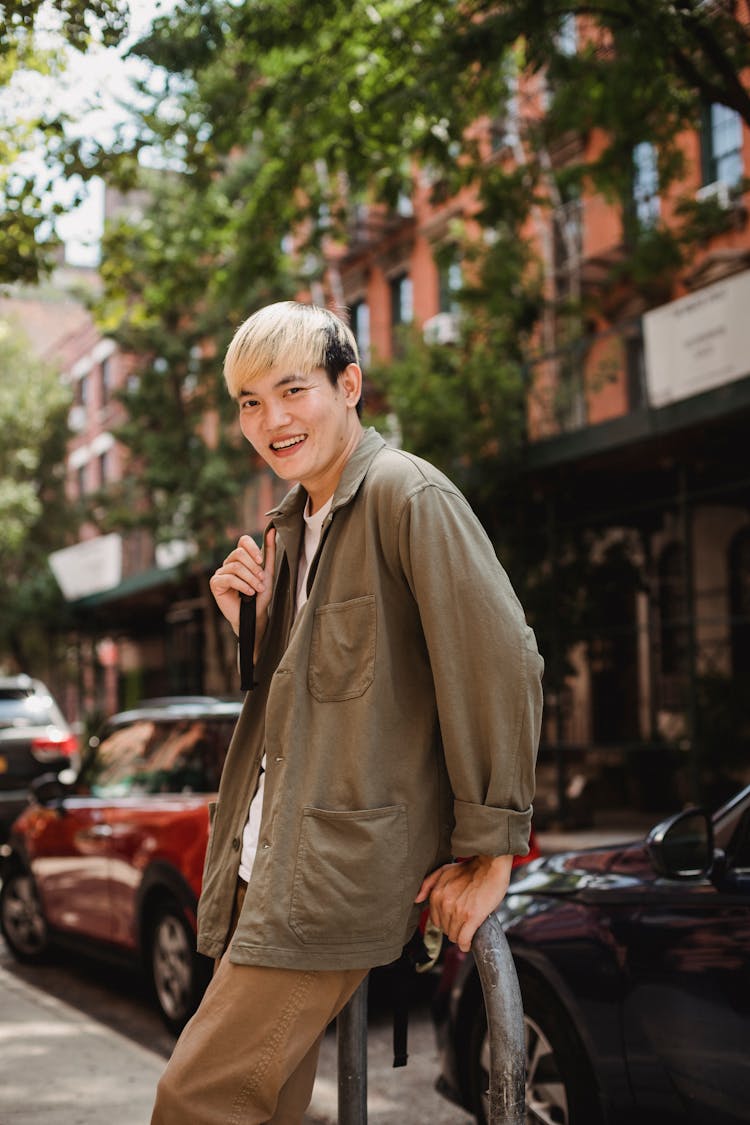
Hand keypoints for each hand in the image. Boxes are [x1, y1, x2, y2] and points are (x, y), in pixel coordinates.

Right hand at [209, 527, 276, 642]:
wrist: (254, 615)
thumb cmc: (260, 595)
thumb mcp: (268, 572)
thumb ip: (269, 552)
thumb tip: (272, 530)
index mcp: (241, 558)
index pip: (243, 541)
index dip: (252, 548)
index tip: (261, 561)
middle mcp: (229, 562)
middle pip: (239, 553)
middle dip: (253, 567)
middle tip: (261, 580)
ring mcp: (220, 572)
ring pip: (235, 567)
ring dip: (250, 579)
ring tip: (257, 589)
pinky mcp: (215, 583)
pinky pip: (229, 578)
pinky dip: (242, 585)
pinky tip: (249, 593)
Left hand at [414, 854, 513, 952]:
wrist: (490, 865)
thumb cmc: (469, 868)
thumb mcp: (444, 871)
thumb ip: (428, 884)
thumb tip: (417, 899)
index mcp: (437, 894)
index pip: (436, 921)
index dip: (445, 922)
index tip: (454, 920)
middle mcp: (445, 904)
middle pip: (445, 930)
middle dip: (453, 928)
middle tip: (463, 922)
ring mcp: (459, 911)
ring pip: (454, 936)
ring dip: (460, 936)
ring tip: (468, 930)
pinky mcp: (472, 917)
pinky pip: (464, 939)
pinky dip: (466, 944)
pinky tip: (468, 944)